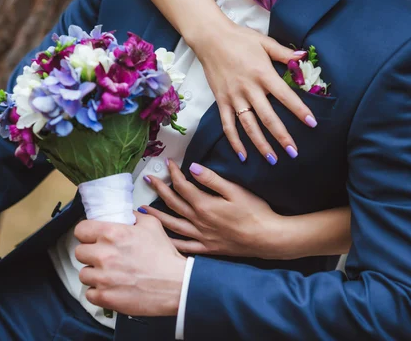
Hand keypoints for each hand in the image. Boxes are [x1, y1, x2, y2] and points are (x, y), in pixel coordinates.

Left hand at [74, 215, 186, 316]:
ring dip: (94, 274)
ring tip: (110, 275)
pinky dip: (99, 292)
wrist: (176, 284)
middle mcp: (103, 254)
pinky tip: (112, 288)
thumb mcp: (152, 225)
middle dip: (91, 254)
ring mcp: (102, 278)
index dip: (87, 234)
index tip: (92, 238)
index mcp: (112, 233)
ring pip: (83, 274)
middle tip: (105, 257)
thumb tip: (124, 215)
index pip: (80, 230)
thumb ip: (133, 217)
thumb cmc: (165, 256)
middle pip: (79, 252)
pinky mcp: (105, 297)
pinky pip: (89, 294)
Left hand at [143, 160, 284, 258]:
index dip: (173, 173)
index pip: (183, 185)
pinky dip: (171, 243)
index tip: (168, 163)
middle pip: (173, 203)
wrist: (267, 238)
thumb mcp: (236, 190)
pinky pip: (184, 247)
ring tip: (142, 210)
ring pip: (173, 225)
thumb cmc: (255, 212)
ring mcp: (202, 236)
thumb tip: (193, 168)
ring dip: (156, 216)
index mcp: (204, 205)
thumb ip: (212, 180)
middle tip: (148, 179)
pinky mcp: (208, 248)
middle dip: (159, 189)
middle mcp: (198, 221)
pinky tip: (162, 240)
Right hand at [188, 21, 317, 164]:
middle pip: (268, 117)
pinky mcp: (221, 101)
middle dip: (281, 136)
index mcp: (263, 74)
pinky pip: (227, 125)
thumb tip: (303, 57)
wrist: (210, 38)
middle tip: (293, 152)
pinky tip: (243, 156)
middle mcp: (249, 89)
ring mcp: (234, 97)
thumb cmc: (240, 38)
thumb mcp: (265, 42)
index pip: (285, 96)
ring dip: (260, 144)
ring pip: (249, 126)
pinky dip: (234, 142)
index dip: (300, 110)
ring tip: (272, 159)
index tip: (312, 123)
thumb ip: (284, 53)